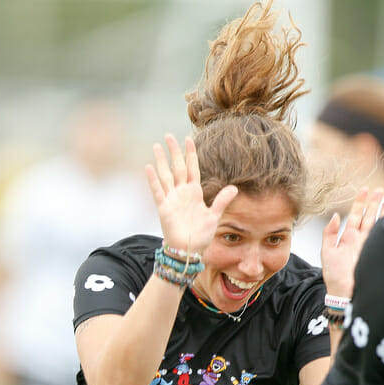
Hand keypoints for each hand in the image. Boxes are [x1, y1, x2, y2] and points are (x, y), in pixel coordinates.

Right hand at [145, 134, 237, 253]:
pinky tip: (149, 167)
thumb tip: (234, 188)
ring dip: (161, 161)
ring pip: (165, 175)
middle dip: (173, 151)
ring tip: (156, 146)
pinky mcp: (164, 208)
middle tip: (168, 135)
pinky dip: (153, 180)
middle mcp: (181, 193)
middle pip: (177, 167)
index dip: (190, 154)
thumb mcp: (214, 215)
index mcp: (194, 192)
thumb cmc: (201, 234)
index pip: (191, 168)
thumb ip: (222, 200)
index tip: (189, 138)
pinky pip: (158, 191)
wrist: (189, 250)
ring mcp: (171, 199)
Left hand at [321, 187, 383, 295]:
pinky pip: (382, 235)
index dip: (359, 202)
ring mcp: (369, 245)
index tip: (364, 190)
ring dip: (382, 212)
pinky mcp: (375, 251)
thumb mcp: (326, 251)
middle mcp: (359, 239)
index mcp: (347, 237)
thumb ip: (329, 233)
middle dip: (373, 203)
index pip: (355, 215)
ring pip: (377, 224)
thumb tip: (334, 215)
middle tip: (380, 190)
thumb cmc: (334, 276)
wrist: (344, 293)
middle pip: (368, 217)